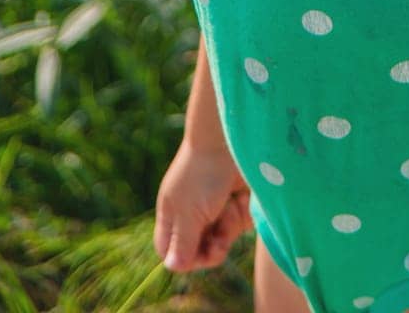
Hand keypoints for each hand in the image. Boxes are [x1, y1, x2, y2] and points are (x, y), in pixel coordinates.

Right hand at [154, 141, 251, 273]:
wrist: (234, 139)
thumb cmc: (204, 174)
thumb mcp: (189, 212)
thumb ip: (182, 242)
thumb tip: (172, 268)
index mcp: (173, 213)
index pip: (169, 250)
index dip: (181, 259)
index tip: (194, 256)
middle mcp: (193, 214)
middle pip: (196, 251)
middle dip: (208, 252)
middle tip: (218, 244)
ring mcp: (216, 210)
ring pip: (218, 243)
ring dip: (224, 235)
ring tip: (228, 214)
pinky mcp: (237, 206)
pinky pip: (236, 228)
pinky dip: (238, 220)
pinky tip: (239, 203)